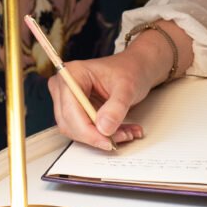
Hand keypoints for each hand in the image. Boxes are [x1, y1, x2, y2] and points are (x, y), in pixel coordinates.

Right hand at [49, 20, 192, 149]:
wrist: (142, 65)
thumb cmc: (134, 68)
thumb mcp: (129, 86)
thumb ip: (116, 107)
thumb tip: (103, 127)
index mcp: (72, 74)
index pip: (70, 111)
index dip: (87, 130)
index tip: (106, 140)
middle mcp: (64, 86)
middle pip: (70, 124)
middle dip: (97, 135)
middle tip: (122, 138)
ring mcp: (69, 99)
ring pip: (78, 131)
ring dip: (103, 136)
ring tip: (128, 132)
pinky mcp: (78, 110)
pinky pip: (86, 130)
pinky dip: (105, 134)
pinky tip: (125, 131)